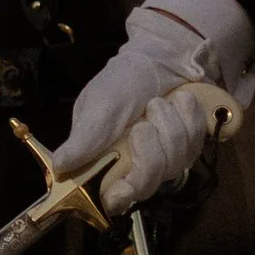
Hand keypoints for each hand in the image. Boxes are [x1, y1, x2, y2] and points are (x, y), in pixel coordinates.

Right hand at [55, 0, 249, 210]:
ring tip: (158, 102)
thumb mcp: (99, 105)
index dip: (117, 198)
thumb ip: (84, 138)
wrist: (163, 57)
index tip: (124, 187)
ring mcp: (165, 160)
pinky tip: (180, 101)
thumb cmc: (123, 81)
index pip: (109, 197)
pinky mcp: (190, 149)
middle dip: (149, 151)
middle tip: (142, 122)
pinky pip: (195, 146)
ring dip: (169, 126)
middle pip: (146, 184)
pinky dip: (188, 119)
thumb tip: (58, 167)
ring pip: (175, 164)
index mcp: (103, 161)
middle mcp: (134, 166)